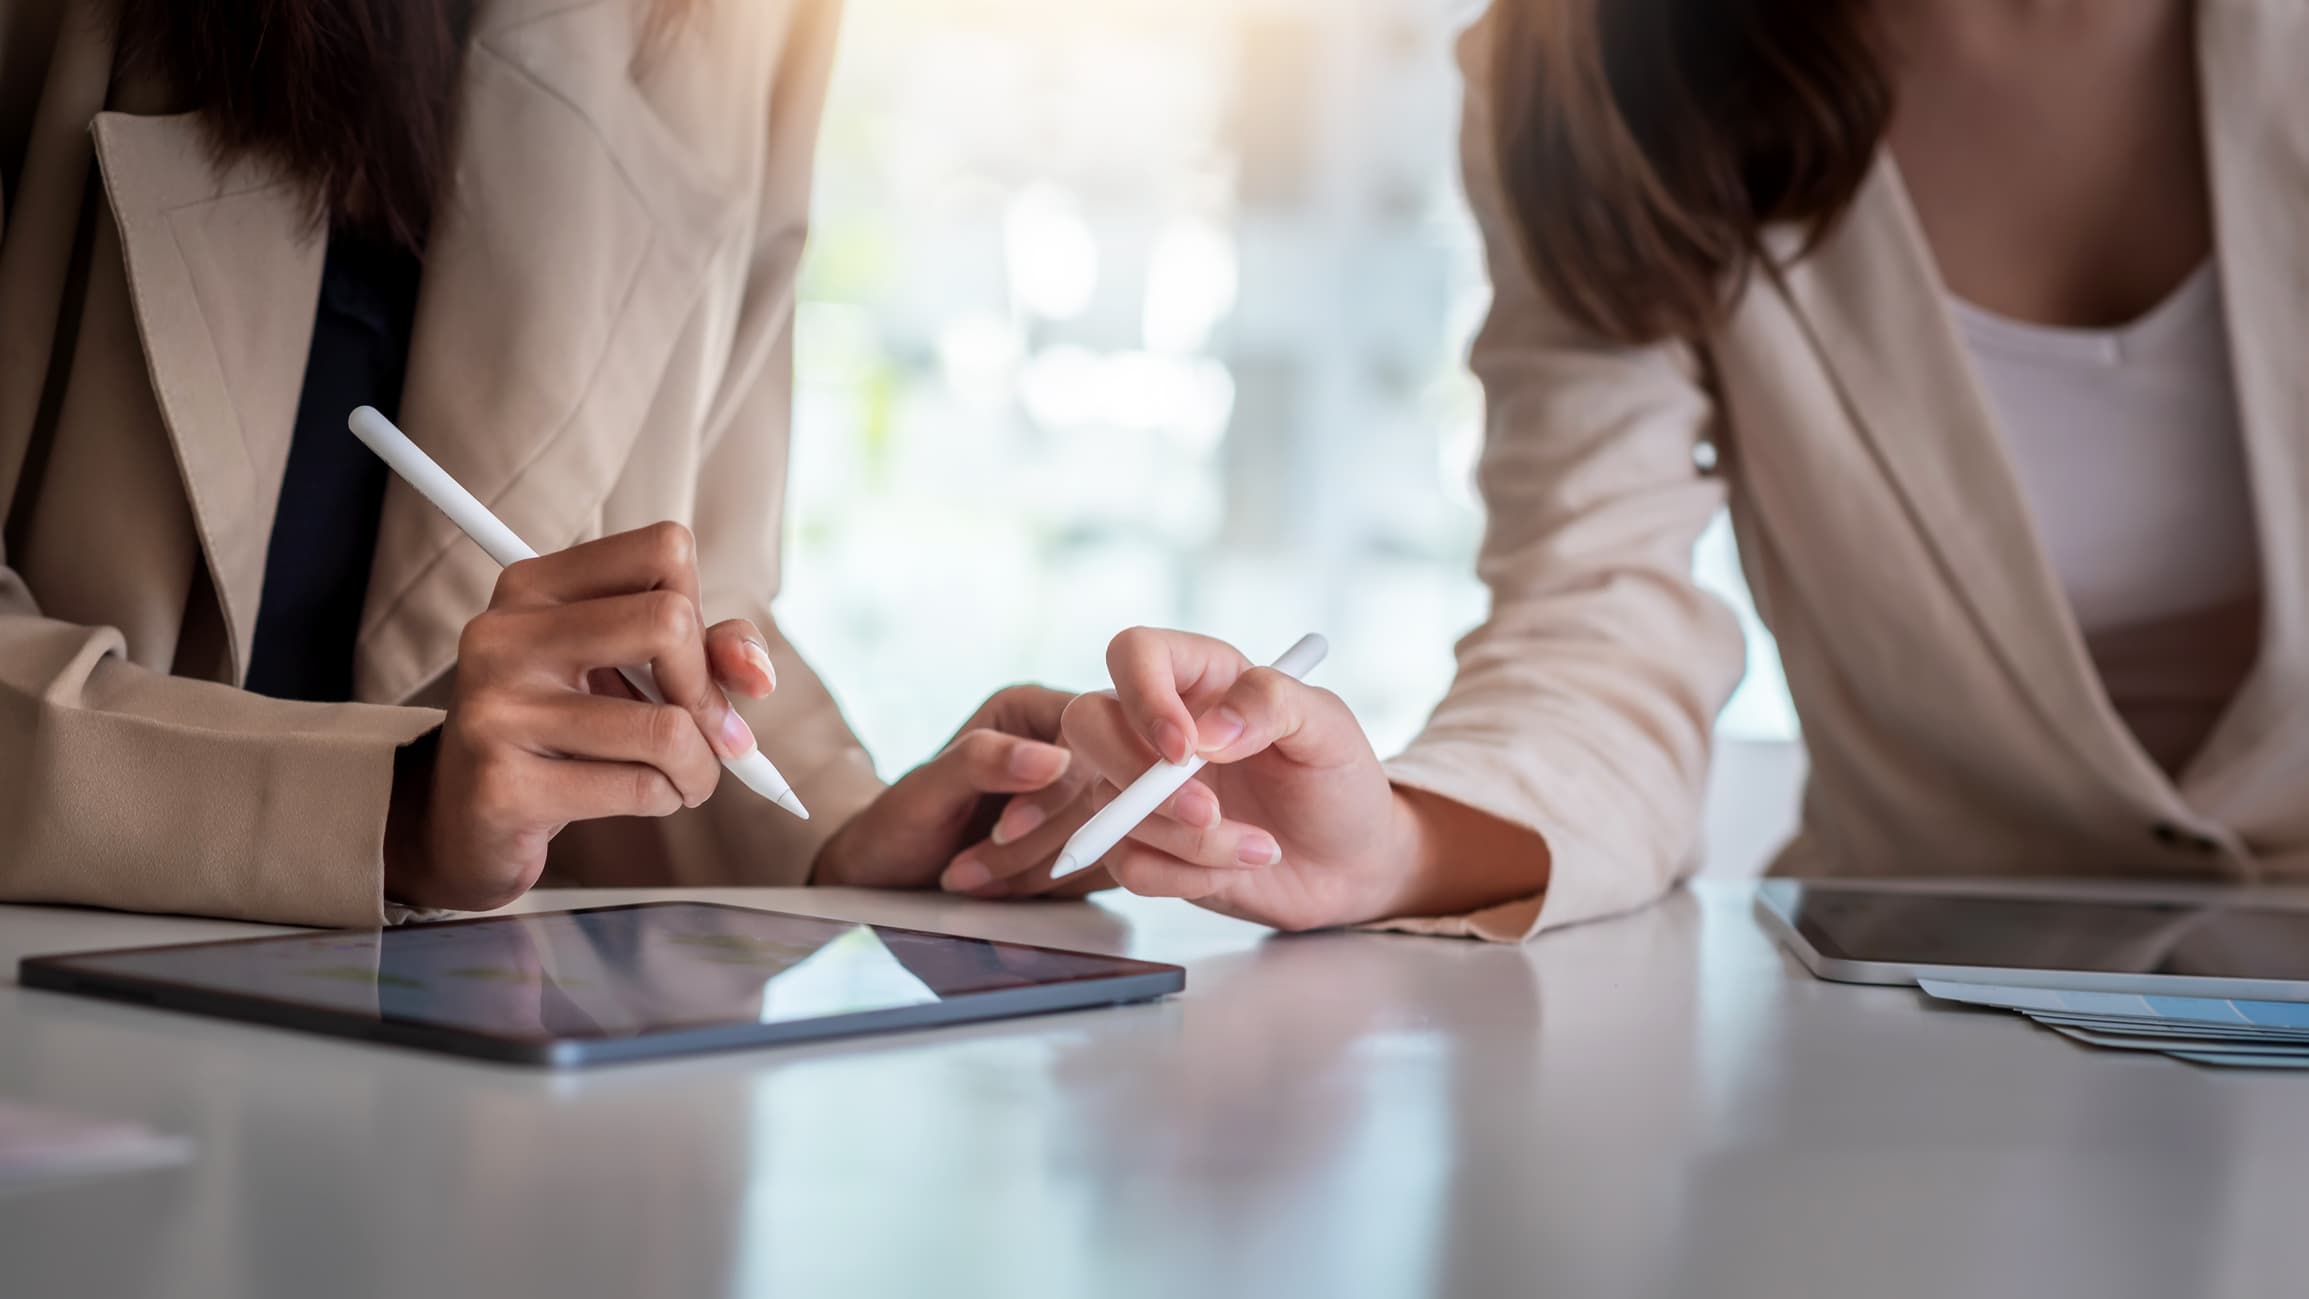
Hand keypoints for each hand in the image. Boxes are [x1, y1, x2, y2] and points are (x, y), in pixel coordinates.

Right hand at [385, 522, 776, 910]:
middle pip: (670, 620)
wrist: (467, 819)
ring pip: (668, 727)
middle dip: (709, 694)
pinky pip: (641, 788)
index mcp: (533, 586)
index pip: (665, 551)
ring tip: (683, 779)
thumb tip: (758, 675)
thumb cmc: (567, 731)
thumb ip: (708, 650)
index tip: (690, 663)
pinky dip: (666, 799)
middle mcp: (504, 635)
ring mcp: (497, 710)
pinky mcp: (504, 787)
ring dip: (701, 768)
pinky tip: (642, 799)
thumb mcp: (633, 671)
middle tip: (708, 735)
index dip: (700, 612)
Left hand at [811, 686, 1111, 895]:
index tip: (1006, 828)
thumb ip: (980, 763)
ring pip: (1112, 836)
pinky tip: (1003, 889)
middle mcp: (1070, 749)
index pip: (1092, 737)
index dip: (1061, 790)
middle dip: (1043, 842)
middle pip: (1106, 792)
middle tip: (973, 864)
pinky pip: (1106, 870)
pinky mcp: (1096, 845)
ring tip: (975, 878)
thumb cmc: (897, 823)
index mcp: (1034, 711)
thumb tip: (1054, 759)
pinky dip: (1055, 889)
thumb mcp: (924, 790)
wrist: (892, 871)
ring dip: (1044, 871)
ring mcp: (1089, 800)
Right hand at [1059, 628, 1423, 930]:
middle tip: (1208, 812)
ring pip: (1111, 807)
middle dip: (1137, 778)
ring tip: (1263, 847)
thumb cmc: (1340, 782)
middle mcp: (1159, 726)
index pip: (1134, 653)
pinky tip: (1237, 868)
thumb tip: (1208, 731)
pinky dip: (1185, 876)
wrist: (1352, 865)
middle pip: (1087, 724)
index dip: (1143, 695)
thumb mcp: (1329, 729)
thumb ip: (1272, 705)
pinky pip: (1128, 865)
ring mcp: (1143, 788)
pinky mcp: (1145, 846)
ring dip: (1189, 841)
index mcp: (1201, 676)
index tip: (1186, 749)